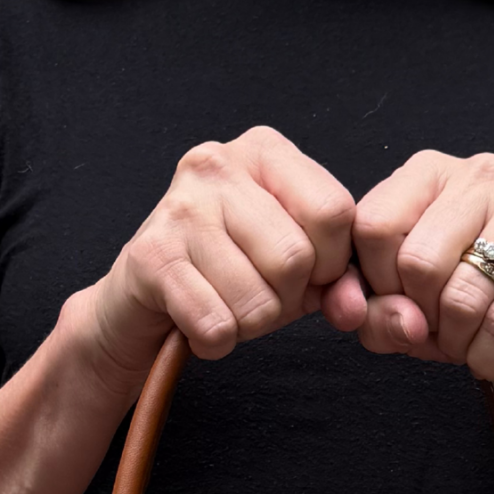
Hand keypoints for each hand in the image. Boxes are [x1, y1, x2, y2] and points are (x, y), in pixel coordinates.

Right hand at [75, 127, 356, 396]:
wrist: (141, 299)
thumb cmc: (225, 273)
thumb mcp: (292, 267)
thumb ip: (334, 280)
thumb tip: (352, 308)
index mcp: (263, 151)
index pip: (334, 212)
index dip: (330, 264)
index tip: (304, 274)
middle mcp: (217, 164)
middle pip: (296, 258)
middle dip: (286, 300)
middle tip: (257, 296)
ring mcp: (180, 207)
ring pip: (257, 300)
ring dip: (249, 326)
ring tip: (226, 308)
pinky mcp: (151, 256)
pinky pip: (216, 325)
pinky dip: (217, 343)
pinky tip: (200, 321)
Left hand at [320, 150, 493, 401]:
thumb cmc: (469, 308)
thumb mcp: (405, 308)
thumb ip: (371, 310)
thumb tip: (382, 317)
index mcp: (428, 173)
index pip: (372, 225)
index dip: (377, 284)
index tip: (401, 302)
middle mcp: (478, 176)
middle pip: (416, 262)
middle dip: (421, 317)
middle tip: (439, 328)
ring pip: (461, 295)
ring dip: (456, 343)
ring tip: (467, 342)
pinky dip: (489, 356)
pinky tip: (493, 355)